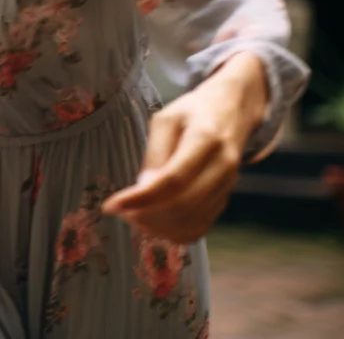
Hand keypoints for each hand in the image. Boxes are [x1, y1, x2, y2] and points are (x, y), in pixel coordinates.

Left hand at [102, 53, 267, 243]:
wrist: (233, 110)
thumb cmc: (194, 111)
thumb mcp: (166, 119)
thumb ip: (155, 153)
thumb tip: (143, 188)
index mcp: (206, 140)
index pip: (173, 180)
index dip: (141, 198)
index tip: (111, 206)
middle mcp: (222, 166)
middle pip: (183, 206)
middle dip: (146, 215)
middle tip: (120, 211)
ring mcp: (228, 186)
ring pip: (192, 221)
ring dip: (158, 226)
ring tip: (133, 216)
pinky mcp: (225, 198)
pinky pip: (200, 226)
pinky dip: (175, 232)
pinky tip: (154, 223)